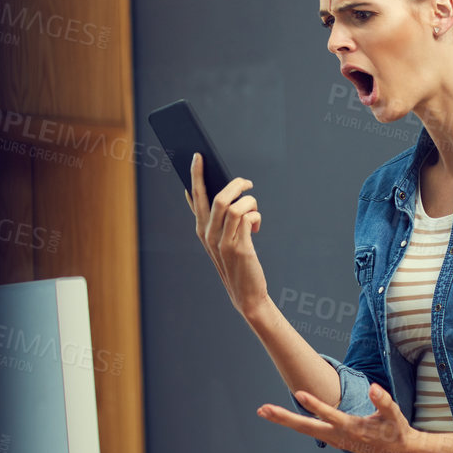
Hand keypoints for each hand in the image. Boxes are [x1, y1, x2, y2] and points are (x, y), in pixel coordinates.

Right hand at [185, 152, 269, 317]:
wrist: (247, 295)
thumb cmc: (237, 263)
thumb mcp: (222, 241)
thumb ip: (220, 219)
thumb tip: (226, 192)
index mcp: (202, 230)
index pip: (195, 197)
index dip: (195, 176)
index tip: (198, 157)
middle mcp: (208, 234)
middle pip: (216, 196)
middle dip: (232, 182)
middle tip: (246, 182)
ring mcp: (222, 241)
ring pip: (233, 205)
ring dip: (249, 202)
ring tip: (254, 209)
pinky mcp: (238, 247)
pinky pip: (247, 217)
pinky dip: (255, 216)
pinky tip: (257, 227)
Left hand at [256, 384, 426, 452]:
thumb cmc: (396, 431)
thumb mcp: (394, 415)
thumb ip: (383, 401)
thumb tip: (374, 388)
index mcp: (352, 428)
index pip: (330, 415)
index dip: (315, 405)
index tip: (300, 393)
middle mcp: (339, 436)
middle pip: (306, 427)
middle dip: (284, 418)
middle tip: (263, 410)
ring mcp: (335, 439)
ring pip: (305, 429)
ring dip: (284, 420)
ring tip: (263, 410)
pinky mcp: (334, 438)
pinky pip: (311, 429)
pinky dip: (296, 423)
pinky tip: (282, 417)